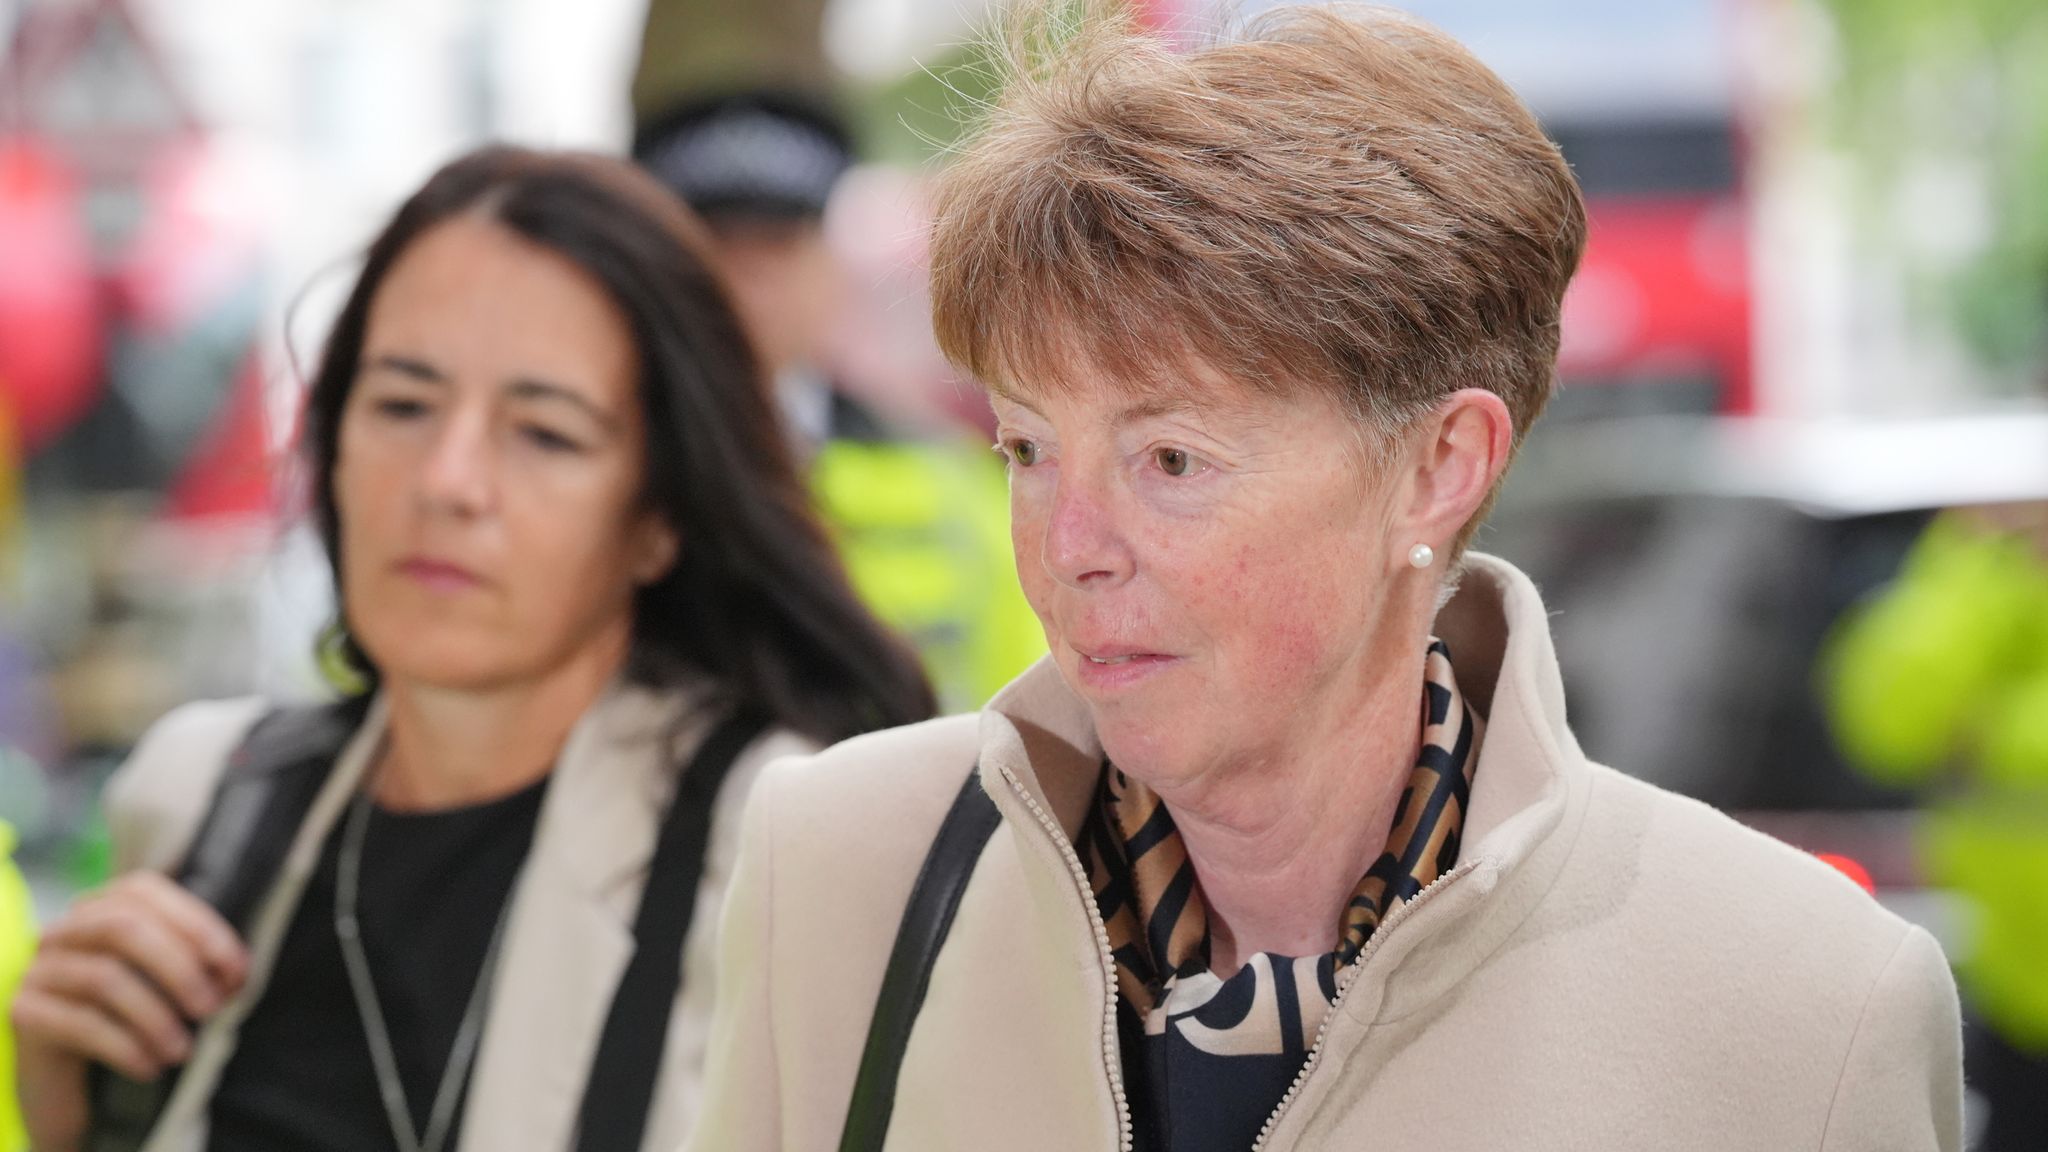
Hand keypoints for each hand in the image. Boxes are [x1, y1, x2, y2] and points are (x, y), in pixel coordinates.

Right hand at [10, 872, 247, 1151]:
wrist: (72, 1083)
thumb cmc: (129, 1022)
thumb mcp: (164, 986)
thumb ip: (195, 965)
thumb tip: (235, 974)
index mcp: (102, 908)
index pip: (145, 892)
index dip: (198, 927)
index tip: (236, 971)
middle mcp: (65, 931)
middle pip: (124, 927)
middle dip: (180, 968)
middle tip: (211, 1009)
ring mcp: (39, 969)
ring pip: (104, 977)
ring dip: (155, 1016)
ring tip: (181, 1050)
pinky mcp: (23, 1012)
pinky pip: (80, 1023)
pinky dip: (125, 1046)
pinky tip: (149, 1066)